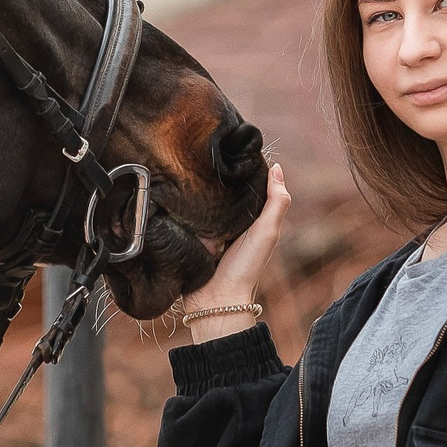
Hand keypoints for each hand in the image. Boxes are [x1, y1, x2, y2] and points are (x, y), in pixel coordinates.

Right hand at [177, 159, 287, 344]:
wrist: (215, 302)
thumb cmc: (245, 268)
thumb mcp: (266, 233)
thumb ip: (276, 203)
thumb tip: (278, 167)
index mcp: (248, 220)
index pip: (244, 186)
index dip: (240, 168)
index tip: (231, 145)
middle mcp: (226, 223)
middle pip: (219, 192)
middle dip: (211, 176)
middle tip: (200, 151)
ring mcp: (203, 231)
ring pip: (198, 202)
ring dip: (191, 190)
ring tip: (181, 166)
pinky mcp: (185, 238)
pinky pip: (180, 217)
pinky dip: (176, 207)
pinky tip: (169, 191)